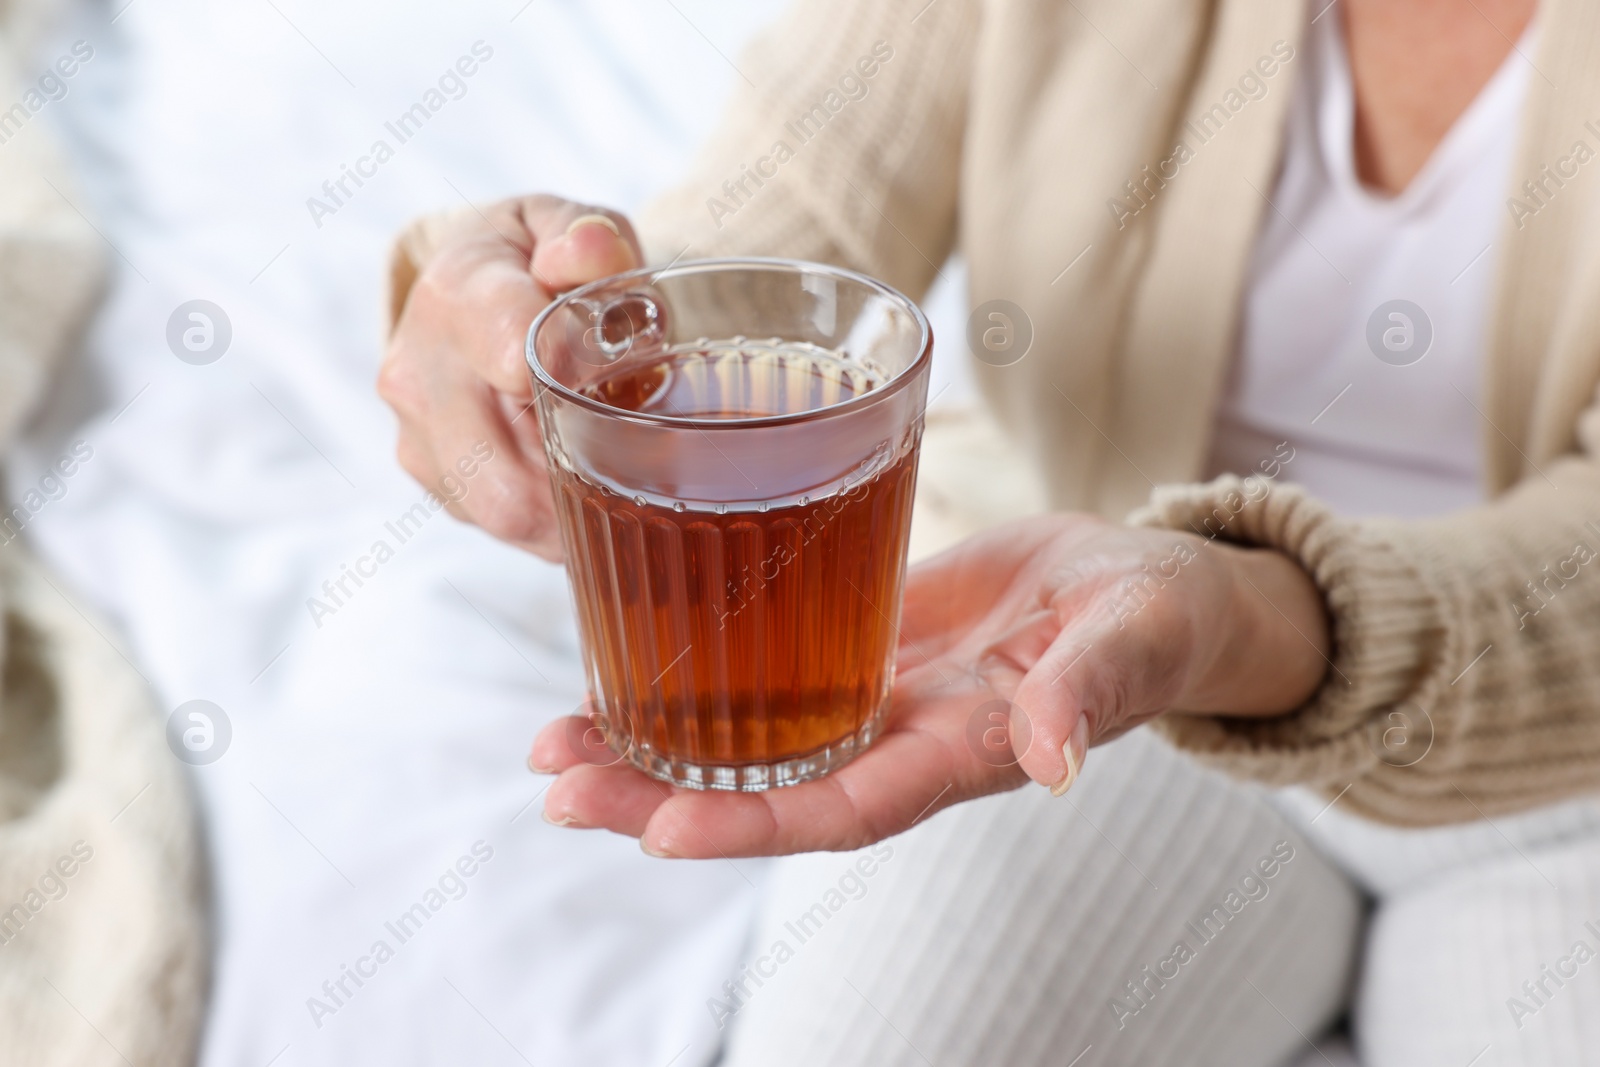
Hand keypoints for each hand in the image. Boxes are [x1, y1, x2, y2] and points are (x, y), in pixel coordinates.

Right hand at [377, 195, 642, 559]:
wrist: (461, 285)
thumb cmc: (530, 257)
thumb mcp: (561, 223)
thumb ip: (586, 234)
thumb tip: (592, 255)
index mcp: (458, 296)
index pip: (510, 354)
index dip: (573, 385)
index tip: (619, 392)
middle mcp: (420, 372)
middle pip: (506, 473)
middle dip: (586, 478)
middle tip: (643, 463)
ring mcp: (417, 433)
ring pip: (505, 512)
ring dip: (571, 508)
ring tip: (611, 471)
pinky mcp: (427, 474)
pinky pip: (497, 524)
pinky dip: (548, 517)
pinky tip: (574, 480)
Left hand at [530, 513, 1329, 856]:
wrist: (1143, 589)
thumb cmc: (1154, 617)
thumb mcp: (1136, 637)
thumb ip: (1093, 689)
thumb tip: (1057, 757)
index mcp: (962, 756)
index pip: (843, 810)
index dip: (751, 823)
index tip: (655, 829)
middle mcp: (901, 744)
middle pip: (766, 790)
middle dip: (659, 797)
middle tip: (557, 782)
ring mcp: (876, 700)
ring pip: (749, 739)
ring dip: (651, 748)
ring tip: (553, 741)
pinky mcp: (863, 645)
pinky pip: (768, 674)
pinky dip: (696, 677)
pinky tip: (627, 661)